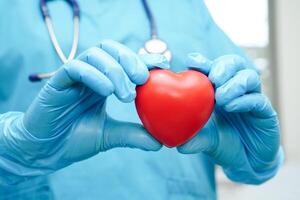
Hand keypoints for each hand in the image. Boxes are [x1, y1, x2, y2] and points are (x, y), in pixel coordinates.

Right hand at [20, 40, 168, 170]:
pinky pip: (75, 67)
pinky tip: (107, 91)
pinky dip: (94, 75)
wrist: (47, 152)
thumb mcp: (111, 136)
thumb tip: (159, 142)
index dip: (143, 59)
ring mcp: (74, 76)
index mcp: (104, 82)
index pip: (124, 60)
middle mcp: (91, 75)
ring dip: (115, 70)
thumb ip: (133, 135)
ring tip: (125, 95)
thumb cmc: (76, 140)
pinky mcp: (57, 82)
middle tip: (142, 79)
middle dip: (130, 59)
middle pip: (111, 47)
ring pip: (95, 53)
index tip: (162, 66)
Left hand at [177, 53, 281, 182]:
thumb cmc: (224, 144)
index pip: (212, 68)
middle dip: (223, 67)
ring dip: (234, 84)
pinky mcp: (265, 112)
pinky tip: (231, 106)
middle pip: (234, 63)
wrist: (247, 162)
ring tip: (221, 97)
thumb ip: (194, 139)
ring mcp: (252, 98)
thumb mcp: (206, 140)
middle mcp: (236, 89)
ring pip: (250, 77)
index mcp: (218, 89)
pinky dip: (244, 100)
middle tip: (213, 78)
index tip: (192, 62)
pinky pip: (258, 100)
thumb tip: (178, 146)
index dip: (203, 62)